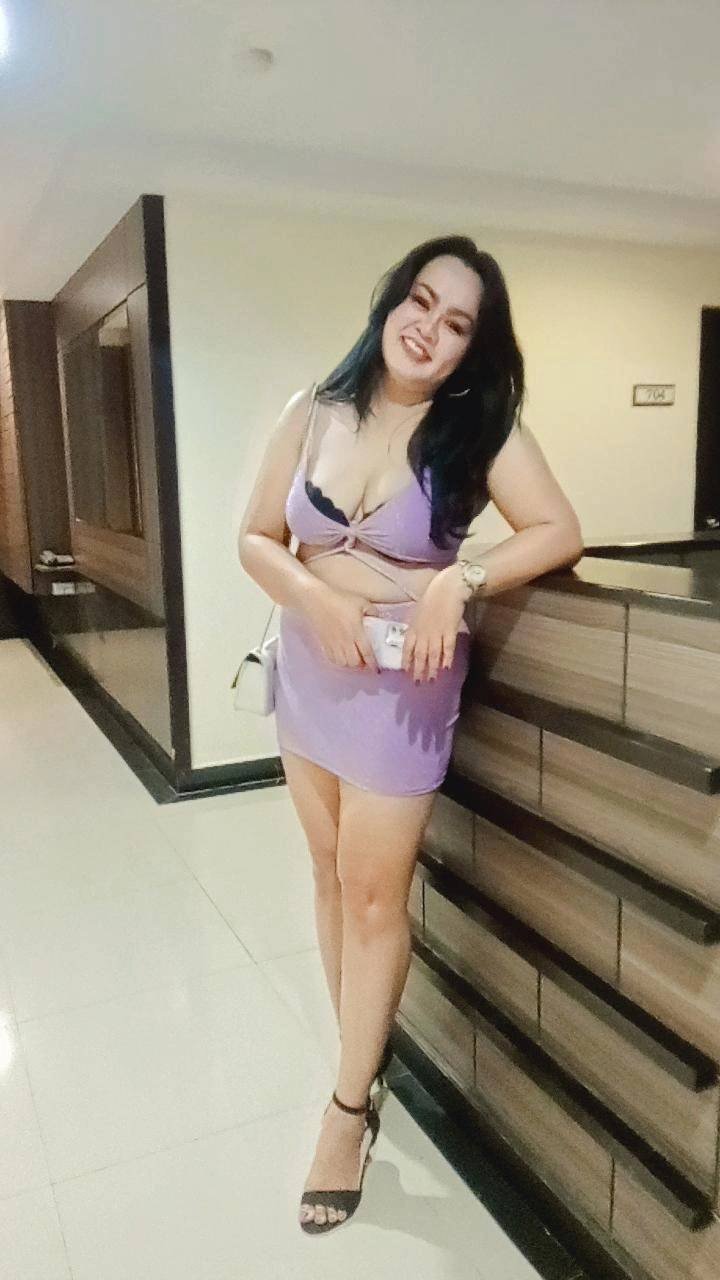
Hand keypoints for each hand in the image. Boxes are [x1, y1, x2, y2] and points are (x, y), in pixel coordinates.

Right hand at [299, 584, 379, 672]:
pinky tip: (341, 657)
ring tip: (353, 659)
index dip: (372, 663)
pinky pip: (331, 659)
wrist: (316, 599)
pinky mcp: (324, 643)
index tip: (376, 668)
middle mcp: (345, 641)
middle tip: (365, 661)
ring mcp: (333, 643)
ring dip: (349, 664)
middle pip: (354, 662)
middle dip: (361, 665)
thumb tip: (376, 618)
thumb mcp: (361, 602)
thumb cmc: (339, 599)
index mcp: (356, 631)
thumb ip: (372, 612)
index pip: (366, 652)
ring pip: (343, 663)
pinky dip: (338, 661)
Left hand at [396, 564, 468, 681]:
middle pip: (420, 655)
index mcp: (414, 627)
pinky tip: (446, 668)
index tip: (406, 673)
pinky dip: (447, 658)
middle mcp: (423, 632)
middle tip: (417, 683)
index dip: (407, 661)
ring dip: (431, 668)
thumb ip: (415, 628)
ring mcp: (437, 632)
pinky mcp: (450, 630)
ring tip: (431, 680)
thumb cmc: (432, 598)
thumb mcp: (417, 613)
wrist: (448, 589)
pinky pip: (447, 647)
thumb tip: (412, 641)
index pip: (407, 648)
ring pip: (433, 654)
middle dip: (418, 670)